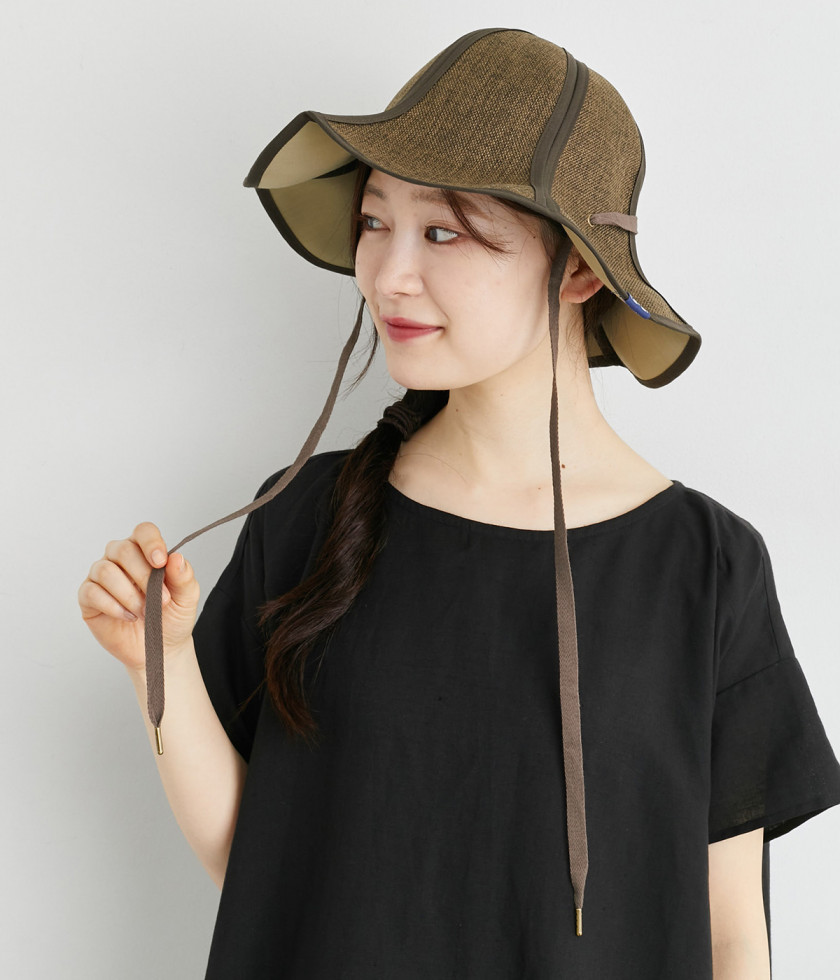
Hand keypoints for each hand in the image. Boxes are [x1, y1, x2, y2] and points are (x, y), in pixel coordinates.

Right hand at [78, 522, 199, 672]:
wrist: (161, 648)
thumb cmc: (172, 617)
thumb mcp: (187, 597)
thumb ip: (183, 576)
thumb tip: (176, 558)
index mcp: (145, 551)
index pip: (143, 532)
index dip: (151, 543)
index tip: (161, 563)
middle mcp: (120, 559)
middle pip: (122, 549)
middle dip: (143, 576)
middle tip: (160, 600)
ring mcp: (101, 576)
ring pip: (105, 570)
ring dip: (128, 594)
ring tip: (144, 611)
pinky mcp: (88, 597)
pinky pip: (92, 592)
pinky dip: (113, 606)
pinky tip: (128, 616)